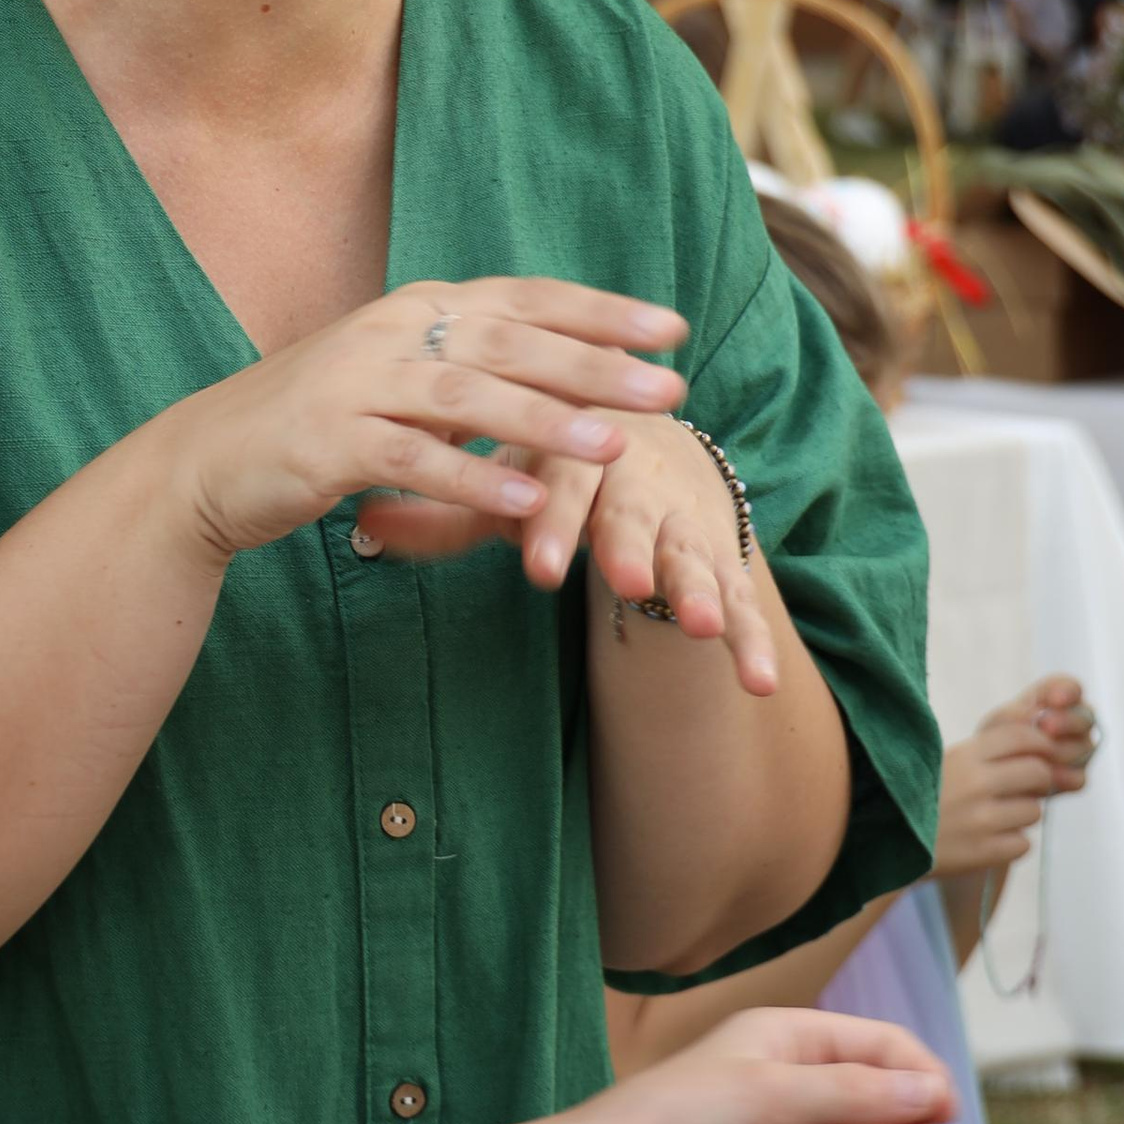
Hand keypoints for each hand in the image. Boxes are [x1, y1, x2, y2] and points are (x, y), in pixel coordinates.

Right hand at [157, 275, 687, 566]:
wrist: (207, 462)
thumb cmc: (317, 425)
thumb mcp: (399, 381)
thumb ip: (469, 370)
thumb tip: (561, 368)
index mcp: (416, 310)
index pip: (523, 299)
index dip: (599, 311)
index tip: (671, 327)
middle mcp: (390, 333)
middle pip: (510, 342)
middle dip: (596, 365)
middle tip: (670, 387)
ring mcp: (356, 385)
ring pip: (468, 397)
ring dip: (545, 422)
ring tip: (614, 446)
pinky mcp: (329, 444)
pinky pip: (412, 462)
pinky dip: (471, 481)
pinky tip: (523, 506)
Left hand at [355, 403, 776, 695]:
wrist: (649, 439)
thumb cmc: (558, 468)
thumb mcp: (508, 484)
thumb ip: (445, 512)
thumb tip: (362, 520)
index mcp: (578, 449)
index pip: (560, 480)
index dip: (549, 519)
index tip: (536, 565)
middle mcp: (635, 480)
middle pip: (628, 513)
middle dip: (625, 546)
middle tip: (621, 579)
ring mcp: (681, 522)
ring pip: (690, 554)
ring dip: (696, 587)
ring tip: (697, 625)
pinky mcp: (718, 559)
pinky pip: (740, 601)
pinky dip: (753, 640)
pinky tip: (760, 683)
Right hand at [934, 676, 1094, 881]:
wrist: (878, 839)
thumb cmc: (915, 795)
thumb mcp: (945, 759)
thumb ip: (987, 748)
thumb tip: (1036, 731)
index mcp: (964, 755)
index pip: (1023, 736)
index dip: (1040, 743)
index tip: (1039, 753)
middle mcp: (975, 784)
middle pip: (1038, 772)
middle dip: (1038, 780)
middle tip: (1024, 788)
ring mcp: (980, 821)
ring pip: (1034, 811)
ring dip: (1022, 814)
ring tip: (997, 815)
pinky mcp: (981, 853)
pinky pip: (1022, 844)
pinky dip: (1011, 843)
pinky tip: (988, 839)